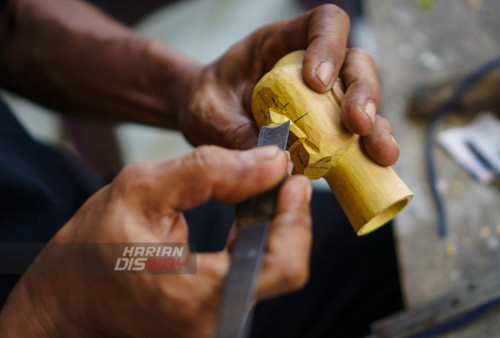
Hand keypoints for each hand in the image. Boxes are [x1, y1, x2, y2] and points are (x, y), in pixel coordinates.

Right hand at [0, 146, 311, 336]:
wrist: (67, 303)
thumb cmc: (91, 248)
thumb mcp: (141, 190)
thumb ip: (211, 171)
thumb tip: (271, 162)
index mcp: (197, 296)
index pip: (282, 265)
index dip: (297, 218)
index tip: (291, 180)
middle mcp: (214, 323)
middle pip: (284, 269)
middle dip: (288, 218)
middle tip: (278, 179)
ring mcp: (215, 326)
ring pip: (271, 273)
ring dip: (273, 228)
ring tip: (261, 190)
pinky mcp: (213, 319)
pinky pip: (251, 279)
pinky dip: (255, 244)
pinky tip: (246, 216)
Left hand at [179, 4, 398, 165]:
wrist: (206, 119)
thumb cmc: (208, 104)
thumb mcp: (211, 115)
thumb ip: (237, 135)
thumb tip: (280, 164)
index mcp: (280, 45)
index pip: (322, 25)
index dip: (329, 45)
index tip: (317, 82)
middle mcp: (310, 66)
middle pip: (354, 63)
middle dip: (363, 92)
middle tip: (358, 124)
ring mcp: (322, 97)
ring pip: (363, 99)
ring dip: (376, 125)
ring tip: (380, 153)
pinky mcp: (325, 127)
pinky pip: (353, 134)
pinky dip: (365, 149)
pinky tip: (374, 164)